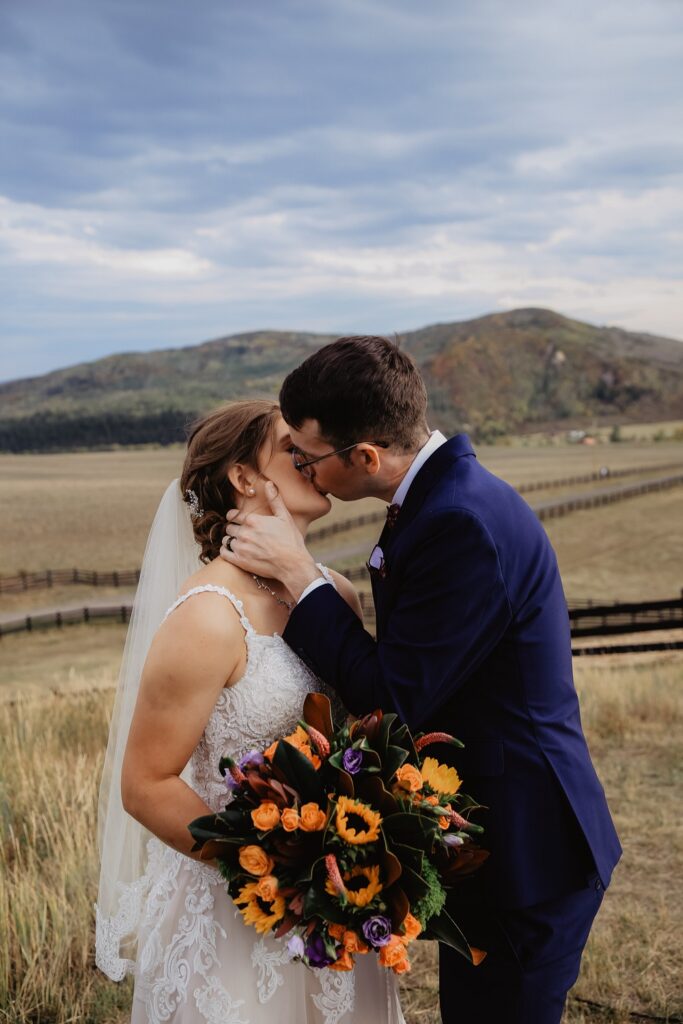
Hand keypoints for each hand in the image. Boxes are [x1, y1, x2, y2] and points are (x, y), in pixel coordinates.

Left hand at [220, 482, 321, 599]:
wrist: (293, 564)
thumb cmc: (291, 540)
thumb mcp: (284, 517)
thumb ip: (275, 500)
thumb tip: (269, 483)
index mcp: (253, 520)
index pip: (234, 515)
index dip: (233, 517)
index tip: (233, 519)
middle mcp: (245, 532)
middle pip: (230, 528)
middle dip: (233, 529)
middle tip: (240, 533)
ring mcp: (241, 547)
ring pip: (226, 540)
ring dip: (230, 540)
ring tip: (238, 543)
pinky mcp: (240, 561)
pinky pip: (224, 553)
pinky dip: (225, 551)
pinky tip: (232, 551)